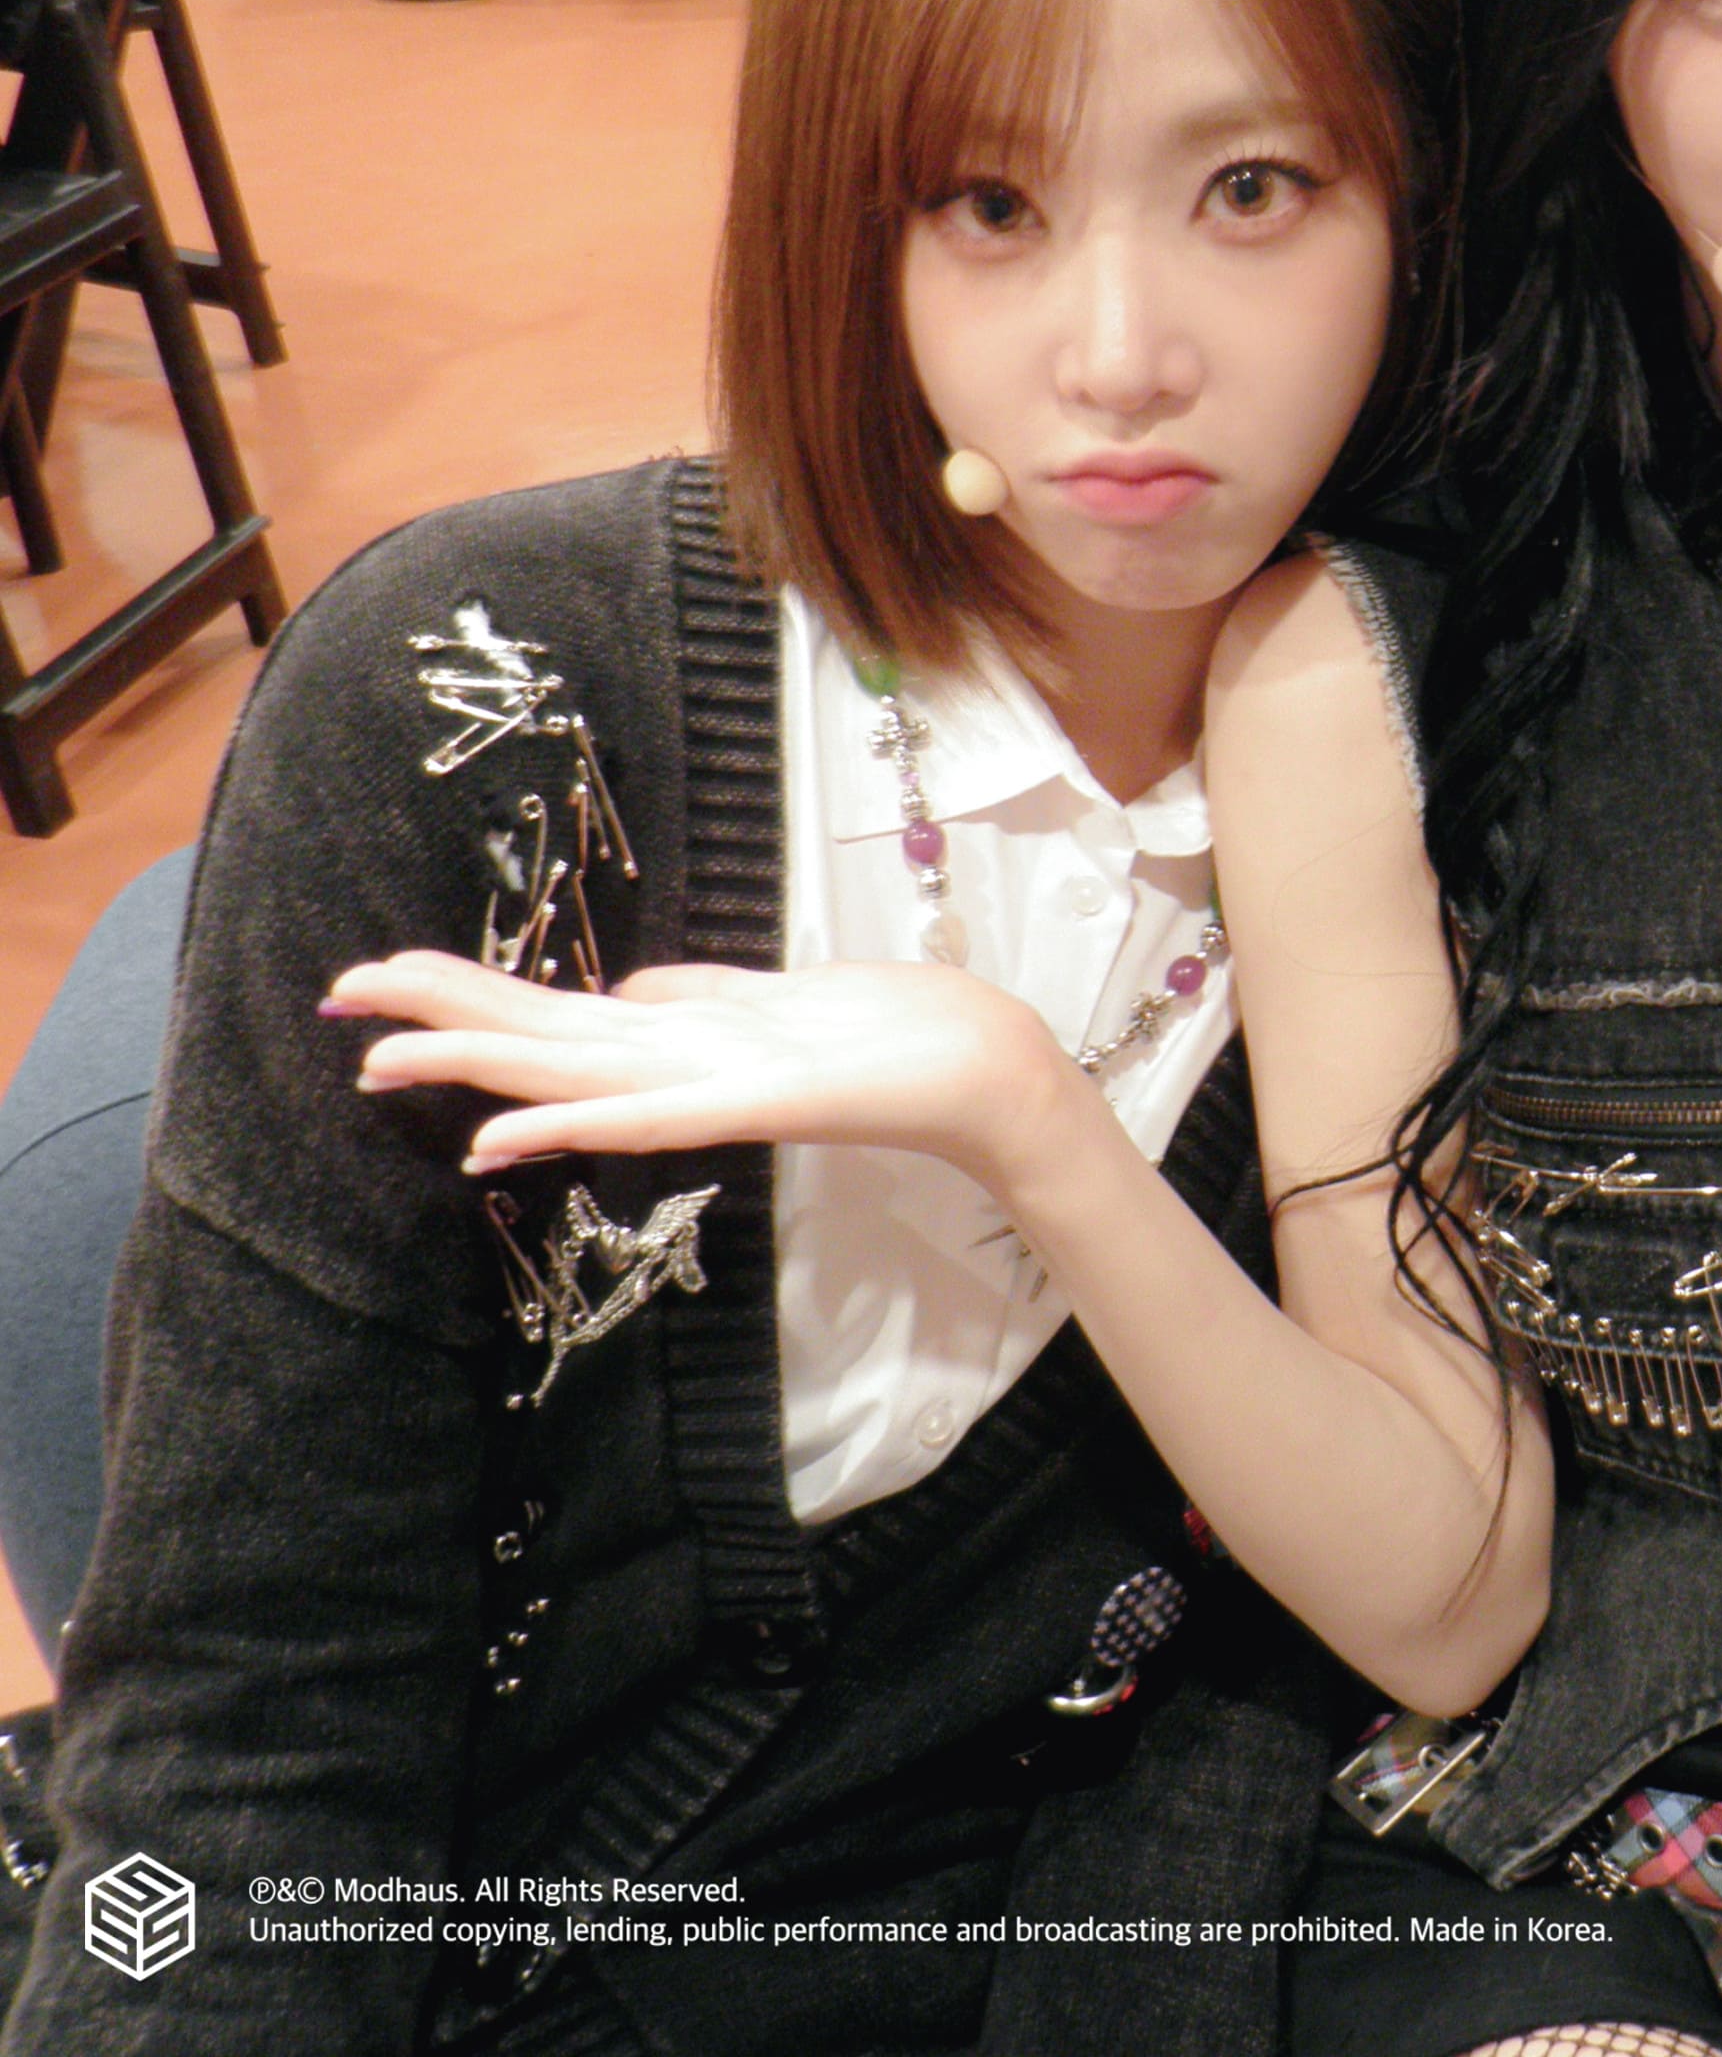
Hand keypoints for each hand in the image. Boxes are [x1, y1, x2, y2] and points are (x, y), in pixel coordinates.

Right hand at [333, 949, 1090, 1192]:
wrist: (983, 1074)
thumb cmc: (890, 1031)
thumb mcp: (778, 995)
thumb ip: (698, 995)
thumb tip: (625, 987)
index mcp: (682, 1039)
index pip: (552, 1019)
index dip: (465, 1002)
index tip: (376, 986)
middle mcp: (680, 1069)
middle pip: (539, 1042)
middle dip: (439, 1022)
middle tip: (338, 1006)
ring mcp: (713, 1088)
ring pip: (574, 1075)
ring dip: (479, 1068)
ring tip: (385, 1061)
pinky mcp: (761, 1100)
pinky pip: (653, 1117)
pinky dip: (579, 1123)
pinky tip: (506, 1136)